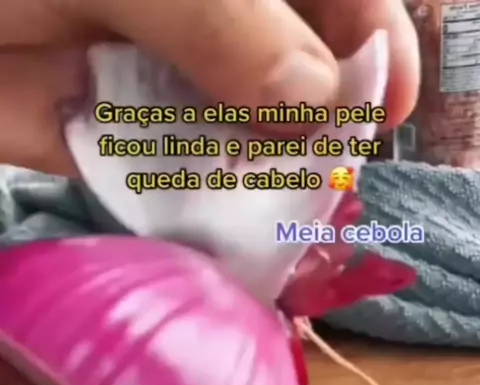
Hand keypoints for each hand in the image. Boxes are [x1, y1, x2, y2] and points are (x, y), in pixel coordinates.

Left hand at [0, 0, 418, 173]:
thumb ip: (225, 19)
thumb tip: (319, 97)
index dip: (360, 27)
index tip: (390, 98)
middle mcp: (168, 10)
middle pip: (265, 56)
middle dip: (310, 109)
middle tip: (342, 167)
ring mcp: (113, 59)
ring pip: (208, 118)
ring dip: (250, 163)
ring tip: (296, 207)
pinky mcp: (66, 121)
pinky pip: (139, 161)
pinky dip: (175, 193)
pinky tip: (221, 222)